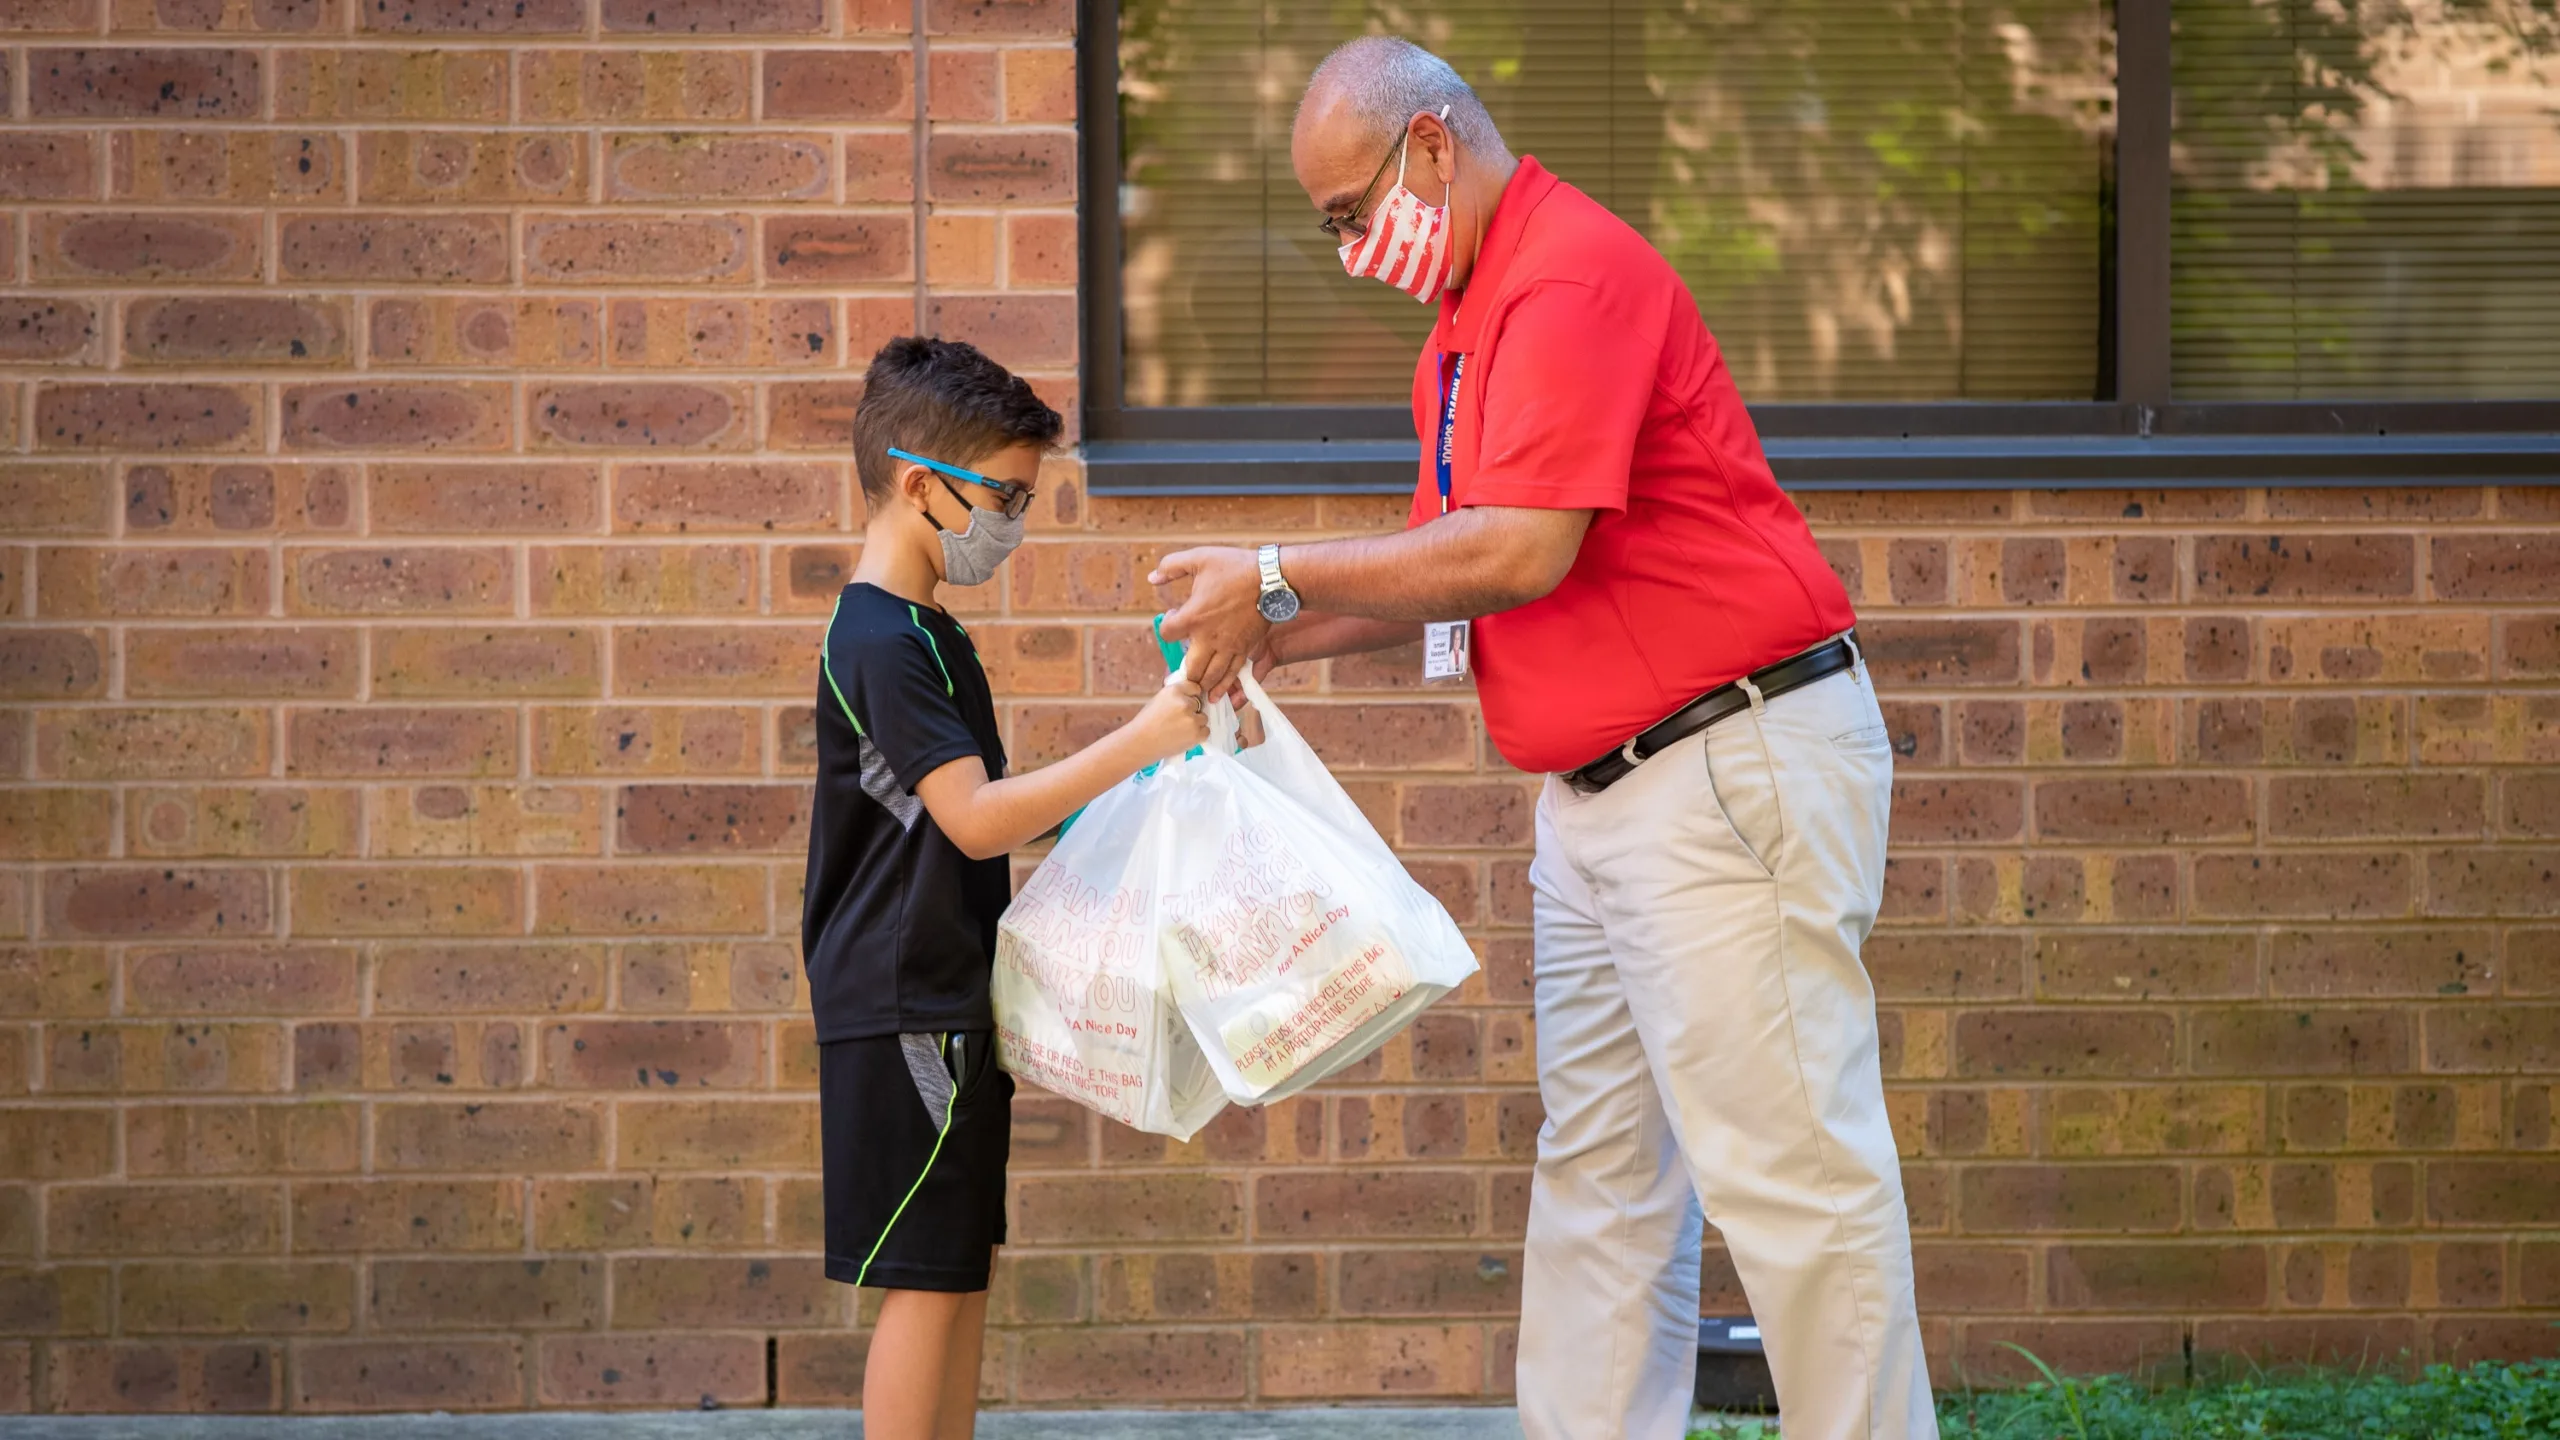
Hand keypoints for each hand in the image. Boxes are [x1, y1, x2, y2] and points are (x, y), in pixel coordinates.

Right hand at [1129, 671, 1209, 761]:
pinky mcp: (1196, 734)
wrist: (1141, 742)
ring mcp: (1192, 719)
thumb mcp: (1159, 699)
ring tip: (1179, 729)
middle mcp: (1185, 703)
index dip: (1191, 695)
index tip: (1187, 701)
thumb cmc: (1147, 722)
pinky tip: (1185, 735)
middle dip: (1192, 710)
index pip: (1194, 687)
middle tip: (1178, 719)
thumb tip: (1192, 694)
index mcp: (1175, 691)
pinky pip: (1206, 731)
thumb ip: (1176, 695)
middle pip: (1200, 703)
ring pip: (1203, 718)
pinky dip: (1198, 734)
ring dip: (1196, 723)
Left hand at [1150, 545, 1269, 697]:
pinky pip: (1232, 674)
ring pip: (1210, 676)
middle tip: (1180, 672)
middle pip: (1189, 668)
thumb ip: (1171, 566)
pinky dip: (1223, 687)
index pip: (1167, 633)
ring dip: (1201, 684)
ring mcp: (1228, 647)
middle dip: (1183, 672)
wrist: (1273, 579)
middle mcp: (1208, 638)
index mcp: (1193, 616)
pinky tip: (1216, 695)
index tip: (1175, 616)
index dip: (1167, 627)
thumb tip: (1152, 577)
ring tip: (1195, 689)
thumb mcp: (1199, 558)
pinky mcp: (1244, 649)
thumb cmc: (1235, 567)